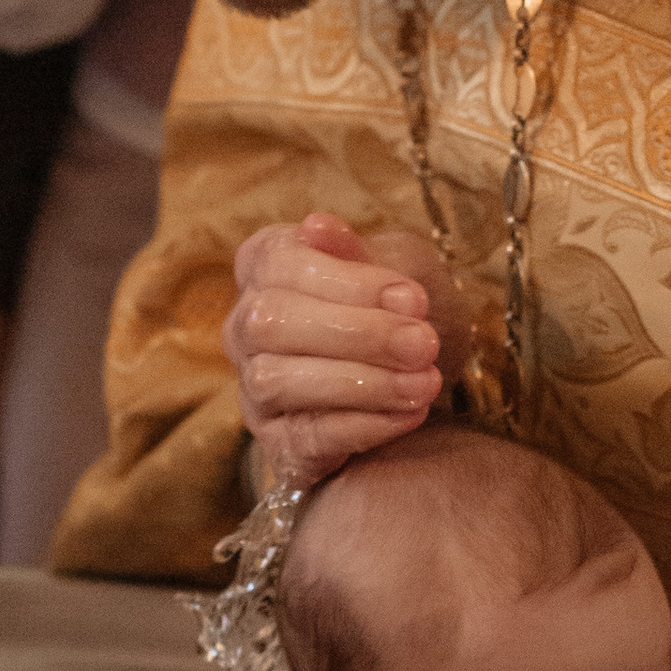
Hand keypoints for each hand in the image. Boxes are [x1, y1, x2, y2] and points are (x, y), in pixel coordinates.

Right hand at [223, 212, 470, 485]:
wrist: (423, 376)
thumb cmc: (404, 309)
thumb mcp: (397, 264)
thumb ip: (360, 250)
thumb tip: (316, 227)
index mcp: (265, 265)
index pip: (283, 265)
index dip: (349, 284)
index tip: (413, 298)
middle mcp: (245, 326)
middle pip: (272, 323)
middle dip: (357, 334)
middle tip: (423, 344)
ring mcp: (253, 388)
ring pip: (278, 381)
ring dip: (362, 383)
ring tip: (425, 383)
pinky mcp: (277, 443)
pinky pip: (305, 436)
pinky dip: (364, 424)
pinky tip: (412, 413)